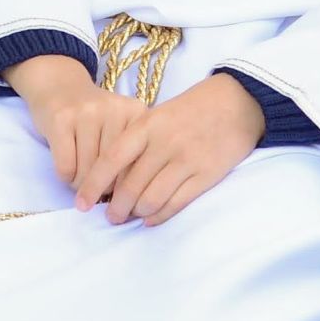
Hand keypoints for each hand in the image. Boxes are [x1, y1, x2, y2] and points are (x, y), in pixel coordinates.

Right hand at [14, 54, 151, 207]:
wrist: (60, 86)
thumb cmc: (94, 118)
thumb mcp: (120, 128)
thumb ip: (129, 157)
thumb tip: (125, 200)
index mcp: (137, 113)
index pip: (137, 165)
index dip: (127, 188)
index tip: (119, 197)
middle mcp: (115, 110)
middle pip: (112, 170)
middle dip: (102, 189)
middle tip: (95, 190)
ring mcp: (87, 112)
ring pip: (87, 172)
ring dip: (80, 185)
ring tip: (79, 180)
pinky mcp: (61, 119)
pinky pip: (66, 166)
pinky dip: (65, 177)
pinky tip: (66, 170)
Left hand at [88, 73, 264, 225]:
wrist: (237, 102)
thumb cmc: (191, 111)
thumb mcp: (158, 116)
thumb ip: (136, 143)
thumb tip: (111, 179)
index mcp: (147, 125)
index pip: (111, 159)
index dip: (93, 184)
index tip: (81, 203)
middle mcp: (165, 143)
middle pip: (130, 186)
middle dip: (115, 208)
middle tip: (110, 216)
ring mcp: (187, 160)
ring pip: (151, 199)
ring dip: (136, 214)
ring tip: (132, 216)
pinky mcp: (206, 175)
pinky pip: (176, 203)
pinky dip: (160, 216)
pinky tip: (152, 218)